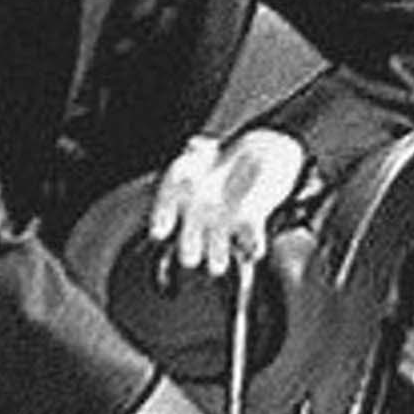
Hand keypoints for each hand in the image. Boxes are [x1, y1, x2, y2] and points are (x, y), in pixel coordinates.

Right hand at [149, 128, 307, 275]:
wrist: (248, 163)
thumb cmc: (216, 159)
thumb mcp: (206, 150)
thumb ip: (200, 148)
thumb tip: (195, 145)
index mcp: (181, 193)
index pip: (167, 203)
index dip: (161, 218)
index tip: (158, 233)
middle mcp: (198, 216)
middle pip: (190, 236)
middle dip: (190, 246)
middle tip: (188, 258)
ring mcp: (222, 225)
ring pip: (217, 246)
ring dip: (218, 255)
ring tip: (217, 267)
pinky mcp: (249, 225)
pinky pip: (250, 239)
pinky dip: (253, 245)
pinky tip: (255, 251)